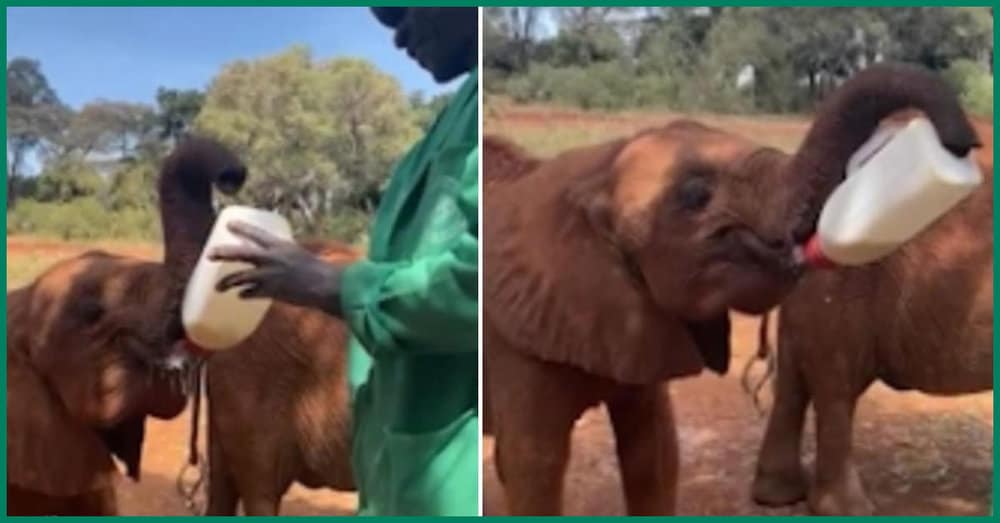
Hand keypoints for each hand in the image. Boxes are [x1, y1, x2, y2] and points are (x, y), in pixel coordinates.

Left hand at [208, 221, 344, 316]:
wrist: (324, 286)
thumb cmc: (317, 269)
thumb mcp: (298, 254)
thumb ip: (283, 254)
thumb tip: (272, 258)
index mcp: (280, 246)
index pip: (256, 234)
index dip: (242, 228)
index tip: (229, 224)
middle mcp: (271, 259)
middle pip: (241, 254)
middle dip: (223, 253)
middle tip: (209, 254)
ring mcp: (269, 276)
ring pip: (240, 277)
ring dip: (227, 282)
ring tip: (218, 287)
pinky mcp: (271, 291)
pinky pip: (252, 293)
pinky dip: (245, 294)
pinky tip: (240, 296)